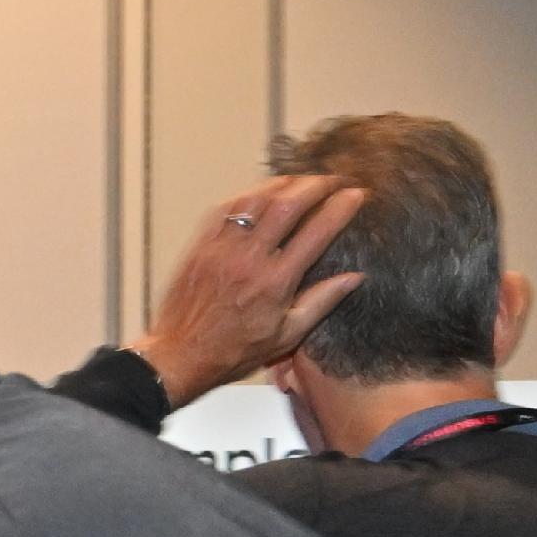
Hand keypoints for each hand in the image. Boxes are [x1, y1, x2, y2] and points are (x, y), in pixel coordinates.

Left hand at [125, 175, 368, 407]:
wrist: (180, 355)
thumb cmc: (232, 351)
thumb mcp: (287, 335)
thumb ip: (322, 302)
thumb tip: (354, 277)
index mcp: (275, 282)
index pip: (317, 232)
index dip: (341, 207)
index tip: (356, 195)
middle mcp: (249, 260)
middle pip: (289, 204)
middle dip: (317, 185)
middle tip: (334, 180)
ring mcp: (221, 249)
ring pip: (257, 198)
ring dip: (285, 183)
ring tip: (303, 181)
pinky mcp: (200, 245)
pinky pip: (227, 207)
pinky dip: (250, 193)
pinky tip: (264, 192)